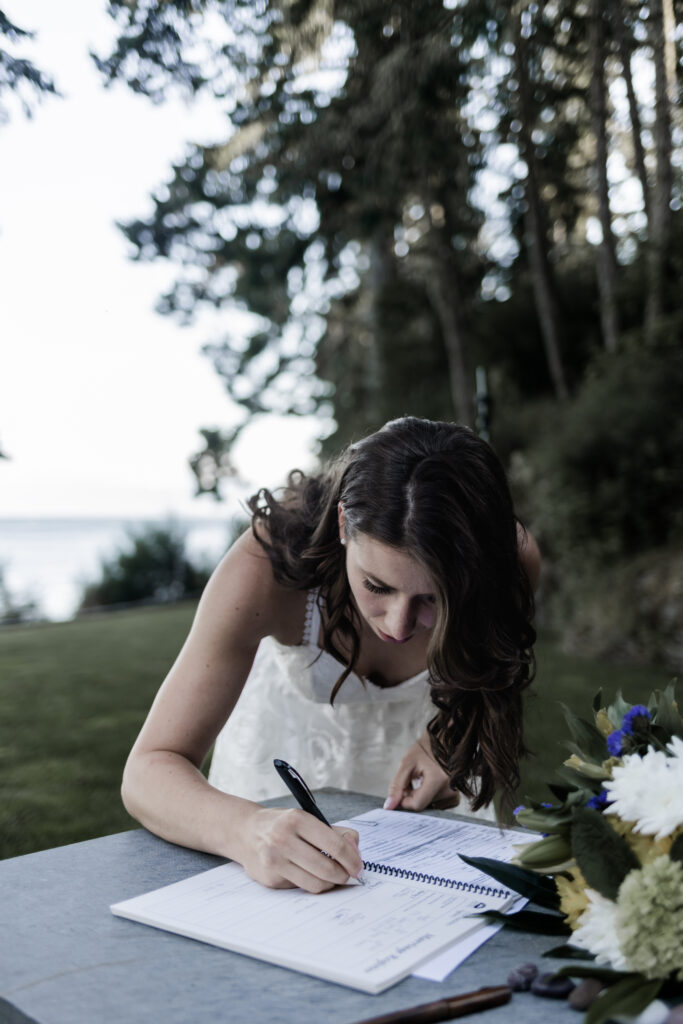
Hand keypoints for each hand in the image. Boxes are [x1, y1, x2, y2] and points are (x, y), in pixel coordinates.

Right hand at [238, 806, 362, 892]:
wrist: (246, 832)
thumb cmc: (283, 825)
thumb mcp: (307, 819)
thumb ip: (335, 832)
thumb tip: (355, 851)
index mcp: (297, 820)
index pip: (335, 845)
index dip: (352, 859)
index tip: (358, 867)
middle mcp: (283, 839)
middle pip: (327, 868)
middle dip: (343, 875)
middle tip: (348, 875)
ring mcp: (274, 860)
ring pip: (315, 883)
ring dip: (330, 884)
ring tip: (332, 877)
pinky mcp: (270, 879)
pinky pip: (300, 888)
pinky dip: (310, 883)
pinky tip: (309, 874)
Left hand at [384, 737, 459, 811]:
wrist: (445, 739)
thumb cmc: (427, 747)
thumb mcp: (407, 763)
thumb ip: (397, 786)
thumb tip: (389, 806)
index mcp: (438, 780)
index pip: (417, 804)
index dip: (404, 800)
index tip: (401, 791)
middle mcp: (450, 789)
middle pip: (423, 805)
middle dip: (413, 796)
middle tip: (412, 780)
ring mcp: (455, 793)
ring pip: (429, 806)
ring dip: (421, 797)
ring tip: (422, 779)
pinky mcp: (456, 795)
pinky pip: (438, 805)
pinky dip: (430, 798)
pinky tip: (429, 785)